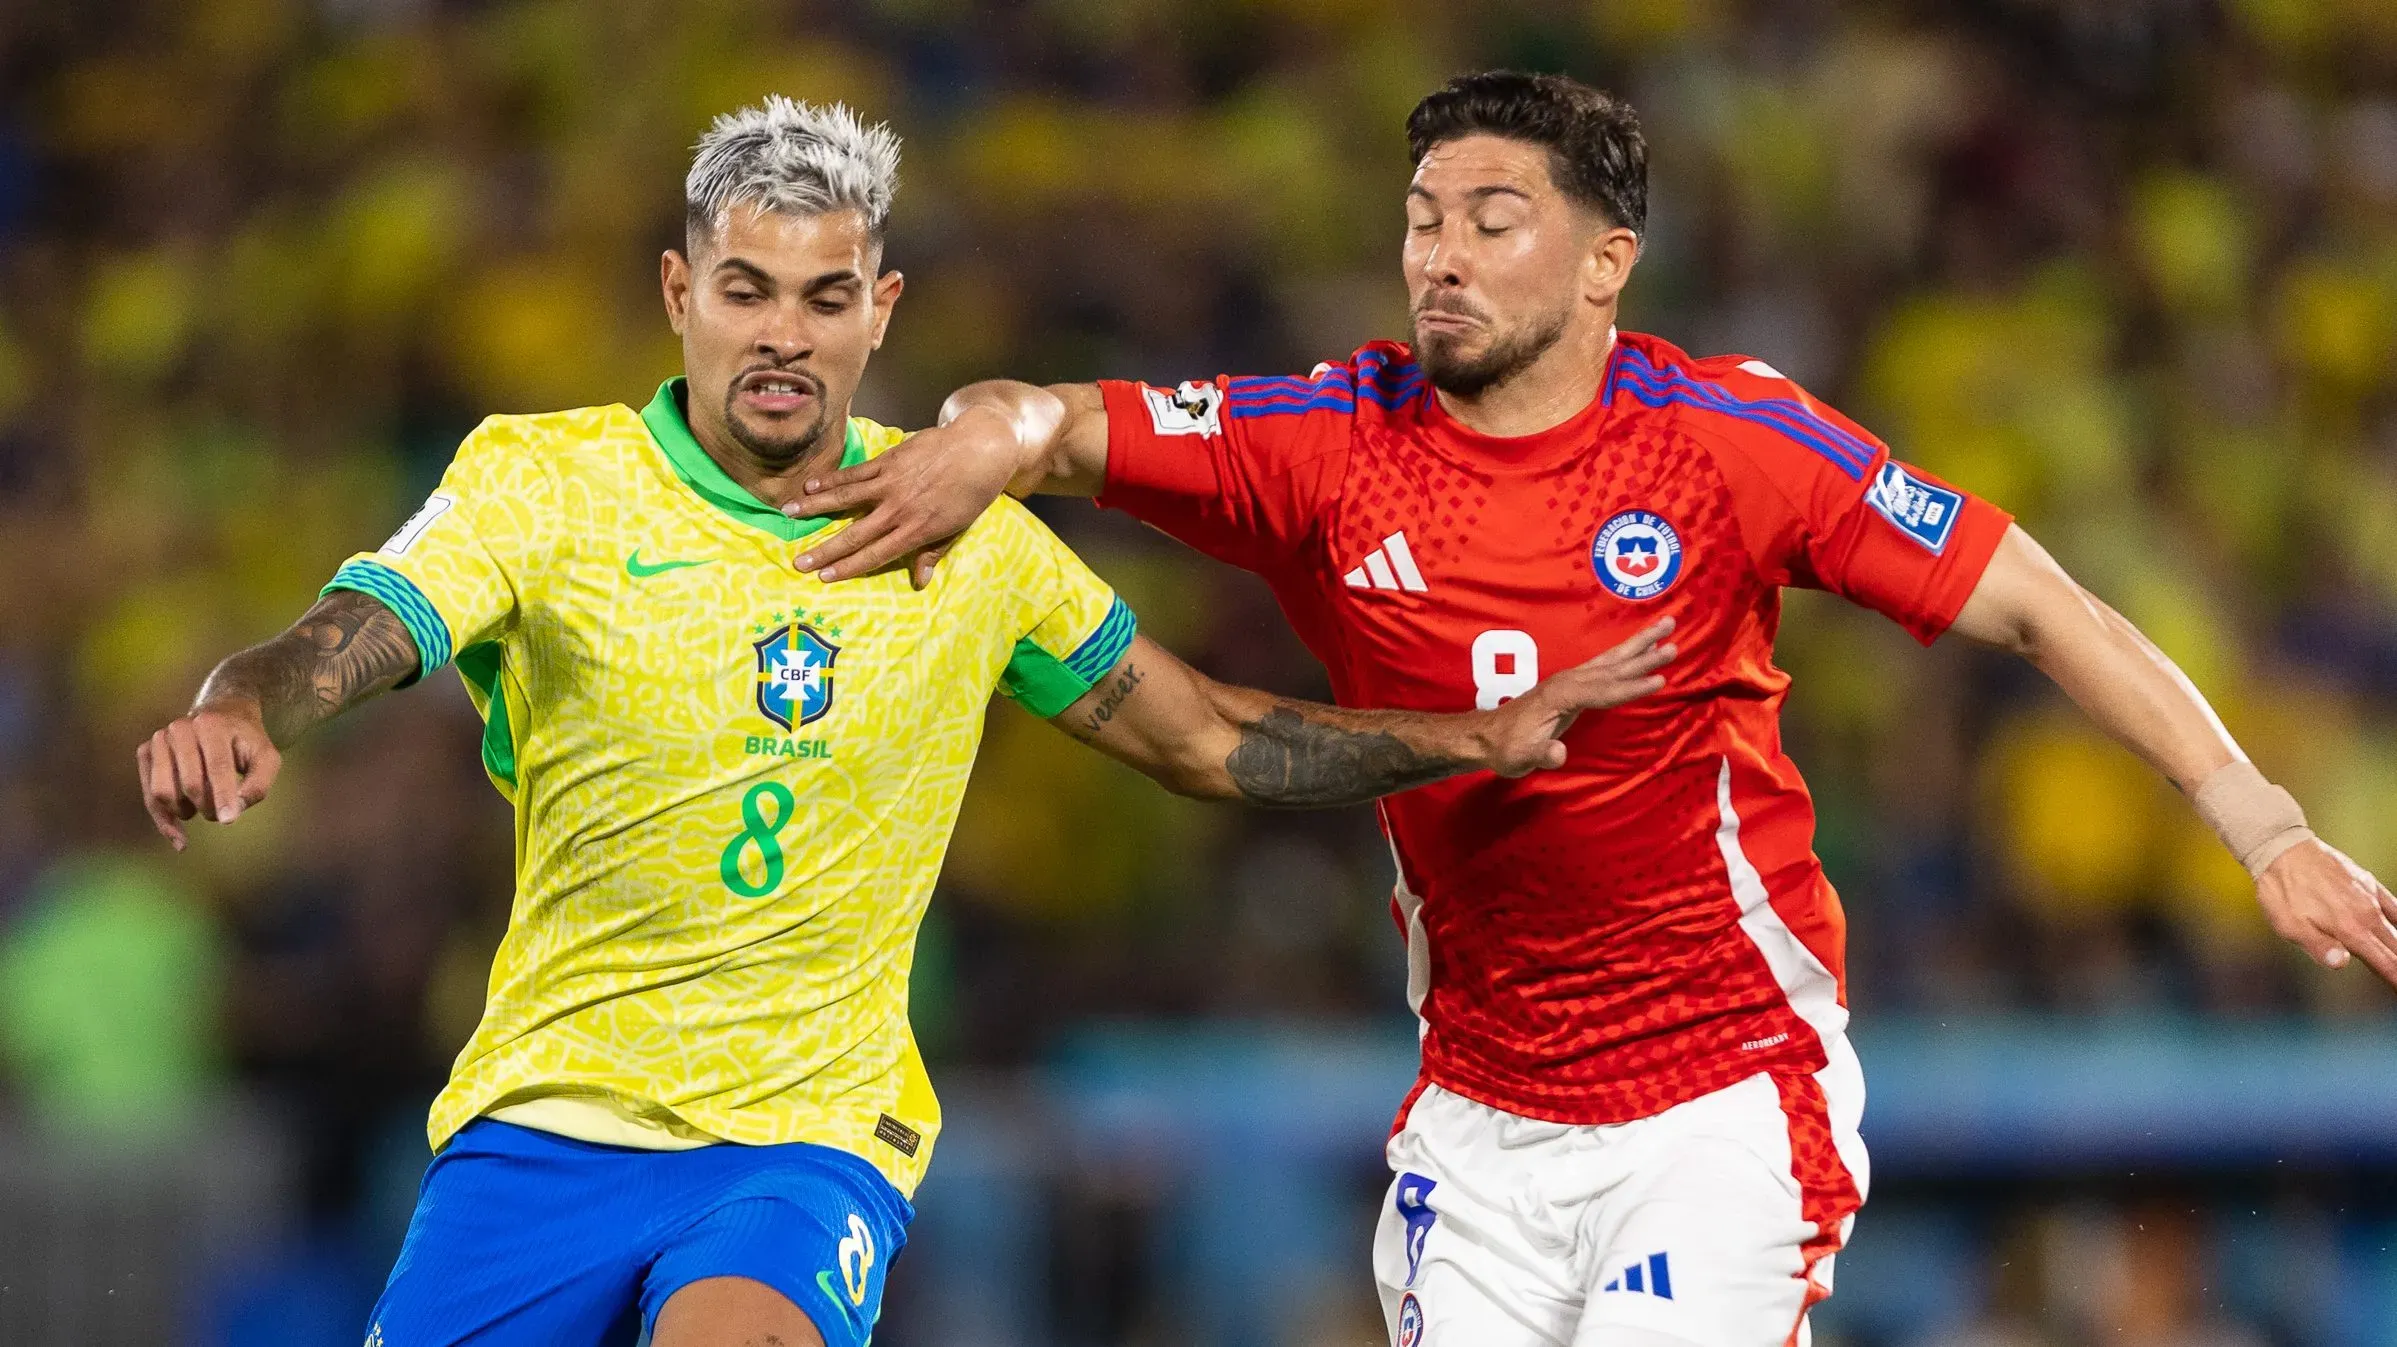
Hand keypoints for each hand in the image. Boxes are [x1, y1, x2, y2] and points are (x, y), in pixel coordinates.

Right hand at [137, 699, 281, 849]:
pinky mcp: (146, 752)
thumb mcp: (267, 758)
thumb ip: (258, 785)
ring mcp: (159, 739)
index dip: (223, 795)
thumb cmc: (246, 742)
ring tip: (204, 806)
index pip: (217, 766)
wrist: (222, 715)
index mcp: (213, 725)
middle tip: (224, 813)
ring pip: (163, 792)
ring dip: (186, 811)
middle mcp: (180, 728)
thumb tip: (234, 810)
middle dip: (209, 807)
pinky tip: (180, 838)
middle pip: (190, 784)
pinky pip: (150, 795)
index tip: (228, 821)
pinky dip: (164, 820)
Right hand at [788, 406, 1023, 587]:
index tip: (824, 578)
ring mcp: (891, 483)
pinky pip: (855, 472)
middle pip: (855, 534)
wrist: (980, 448)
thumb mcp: (958, 528)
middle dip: (825, 550)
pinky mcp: (889, 460)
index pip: (876, 554)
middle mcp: (899, 509)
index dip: (849, 567)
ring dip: (815, 506)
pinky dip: (832, 479)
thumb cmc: (973, 492)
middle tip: (799, 562)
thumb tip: (920, 582)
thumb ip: (933, 552)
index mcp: (917, 530)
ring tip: (788, 514)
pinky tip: (810, 485)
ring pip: (846, 498)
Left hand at [1478, 619, 1676, 776]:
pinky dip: (1627, 655)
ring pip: (1612, 659)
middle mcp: (1568, 680)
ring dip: (1641, 644)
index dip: (1631, 688)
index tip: (1660, 680)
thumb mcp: (1521, 757)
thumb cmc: (1506, 748)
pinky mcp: (1573, 685)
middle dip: (1644, 653)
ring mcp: (1570, 679)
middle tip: (1673, 637)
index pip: (1604, 691)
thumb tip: (1559, 753)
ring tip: (1668, 626)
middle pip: (1613, 665)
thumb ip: (1542, 754)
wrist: (1486, 737)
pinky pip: (1607, 666)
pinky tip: (1644, 647)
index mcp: (1560, 695)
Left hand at [2256, 838, 2396, 987]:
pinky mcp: (2368, 884)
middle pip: (2396, 948)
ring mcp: (2369, 898)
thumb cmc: (2282, 893)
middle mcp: (2366, 915)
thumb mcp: (2289, 925)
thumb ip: (2318, 946)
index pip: (2384, 962)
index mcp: (2349, 929)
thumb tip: (2342, 963)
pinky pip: (2394, 905)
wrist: (2282, 850)